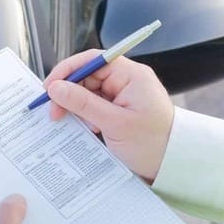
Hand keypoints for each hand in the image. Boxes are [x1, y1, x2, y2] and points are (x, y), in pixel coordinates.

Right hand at [44, 49, 173, 180]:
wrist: (173, 164)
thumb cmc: (153, 143)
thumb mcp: (114, 124)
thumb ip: (84, 104)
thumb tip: (56, 88)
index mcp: (131, 75)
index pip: (93, 60)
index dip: (68, 70)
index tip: (50, 87)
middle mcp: (128, 80)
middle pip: (88, 76)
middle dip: (69, 93)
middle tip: (54, 112)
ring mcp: (124, 95)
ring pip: (89, 92)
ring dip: (77, 107)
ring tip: (72, 123)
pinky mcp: (121, 109)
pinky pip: (96, 106)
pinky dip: (86, 116)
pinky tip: (84, 129)